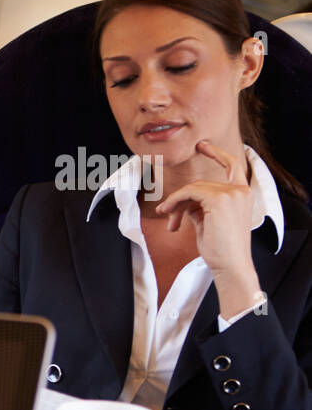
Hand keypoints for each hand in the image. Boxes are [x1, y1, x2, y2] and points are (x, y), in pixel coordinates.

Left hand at [155, 140, 261, 317]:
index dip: (217, 153)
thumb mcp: (209, 221)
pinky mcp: (219, 199)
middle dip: (180, 200)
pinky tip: (168, 214)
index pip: (232, 166)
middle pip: (201, 184)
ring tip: (168, 220)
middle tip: (168, 217)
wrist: (231, 264)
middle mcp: (240, 190)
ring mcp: (231, 193)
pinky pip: (189, 192)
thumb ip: (200, 205)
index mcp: (243, 194)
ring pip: (192, 189)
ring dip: (176, 204)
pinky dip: (175, 201)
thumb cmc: (221, 248)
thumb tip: (183, 201)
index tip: (203, 145)